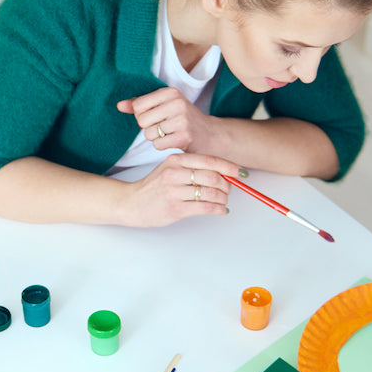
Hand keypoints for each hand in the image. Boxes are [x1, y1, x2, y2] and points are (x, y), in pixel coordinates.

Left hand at [117, 89, 214, 153]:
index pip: (138, 106)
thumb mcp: (164, 106)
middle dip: (149, 128)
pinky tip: (174, 141)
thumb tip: (119, 105)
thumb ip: (140, 105)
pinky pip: (157, 145)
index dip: (142, 115)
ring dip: (156, 138)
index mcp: (170, 92)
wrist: (210, 135)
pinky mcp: (184, 137)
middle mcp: (177, 103)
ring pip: (149, 134)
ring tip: (170, 133)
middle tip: (164, 127)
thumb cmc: (182, 120)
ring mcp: (182, 120)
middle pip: (141, 121)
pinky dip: (162, 146)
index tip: (156, 116)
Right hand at [117, 152, 235, 226]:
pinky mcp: (175, 208)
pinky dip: (218, 209)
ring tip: (223, 201)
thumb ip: (192, 168)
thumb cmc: (153, 187)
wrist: (130, 203)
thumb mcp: (170, 169)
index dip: (230, 167)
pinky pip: (205, 208)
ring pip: (211, 193)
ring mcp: (174, 191)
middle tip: (229, 190)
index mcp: (176, 160)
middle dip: (227, 185)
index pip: (210, 161)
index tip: (241, 173)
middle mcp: (174, 173)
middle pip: (213, 177)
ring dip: (223, 198)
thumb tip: (223, 173)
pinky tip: (221, 210)